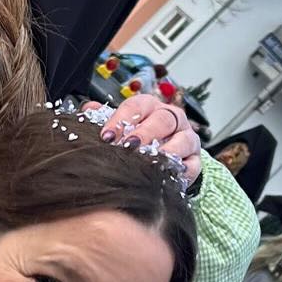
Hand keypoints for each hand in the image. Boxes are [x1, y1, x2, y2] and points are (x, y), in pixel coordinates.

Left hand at [87, 93, 201, 183]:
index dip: (121, 120)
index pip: (137, 106)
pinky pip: (190, 165)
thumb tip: (88, 110)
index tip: (106, 136)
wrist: (158, 162)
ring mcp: (186, 139)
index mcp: (150, 107)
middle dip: (144, 133)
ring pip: (182, 140)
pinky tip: (165, 176)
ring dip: (165, 151)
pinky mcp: (194, 161)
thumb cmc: (137, 142)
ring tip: (149, 162)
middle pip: (162, 119)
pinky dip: (179, 171)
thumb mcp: (120, 128)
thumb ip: (103, 118)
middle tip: (128, 147)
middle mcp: (172, 119)